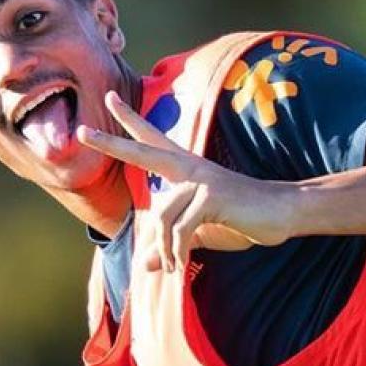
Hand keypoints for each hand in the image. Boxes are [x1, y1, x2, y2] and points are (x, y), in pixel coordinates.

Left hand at [78, 91, 295, 273]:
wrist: (283, 211)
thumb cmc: (244, 218)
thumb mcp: (202, 234)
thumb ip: (172, 246)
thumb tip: (146, 266)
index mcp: (186, 168)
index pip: (153, 140)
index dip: (131, 121)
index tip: (111, 98)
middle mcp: (190, 166)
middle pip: (143, 152)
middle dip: (110, 144)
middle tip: (82, 132)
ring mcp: (201, 179)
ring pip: (163, 217)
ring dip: (165, 249)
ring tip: (172, 268)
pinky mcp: (212, 196)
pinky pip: (181, 229)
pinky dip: (177, 251)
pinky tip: (179, 263)